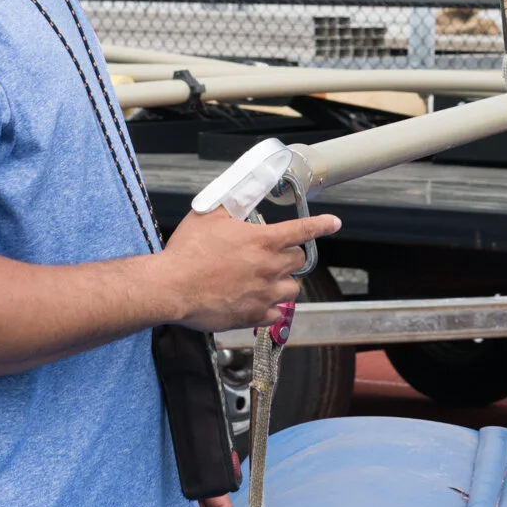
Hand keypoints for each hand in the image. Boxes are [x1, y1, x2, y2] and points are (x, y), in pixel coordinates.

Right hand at [160, 207, 341, 332]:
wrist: (172, 287)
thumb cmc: (187, 252)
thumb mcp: (210, 216)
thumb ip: (233, 204)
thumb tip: (243, 191)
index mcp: (263, 241)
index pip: (303, 230)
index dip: (322, 224)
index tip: (334, 223)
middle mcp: (269, 267)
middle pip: (298, 260)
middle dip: (289, 256)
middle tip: (272, 256)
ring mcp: (264, 293)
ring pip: (292, 288)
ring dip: (283, 282)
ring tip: (266, 280)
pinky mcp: (254, 315)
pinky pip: (276, 313)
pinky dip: (271, 307)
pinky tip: (257, 301)